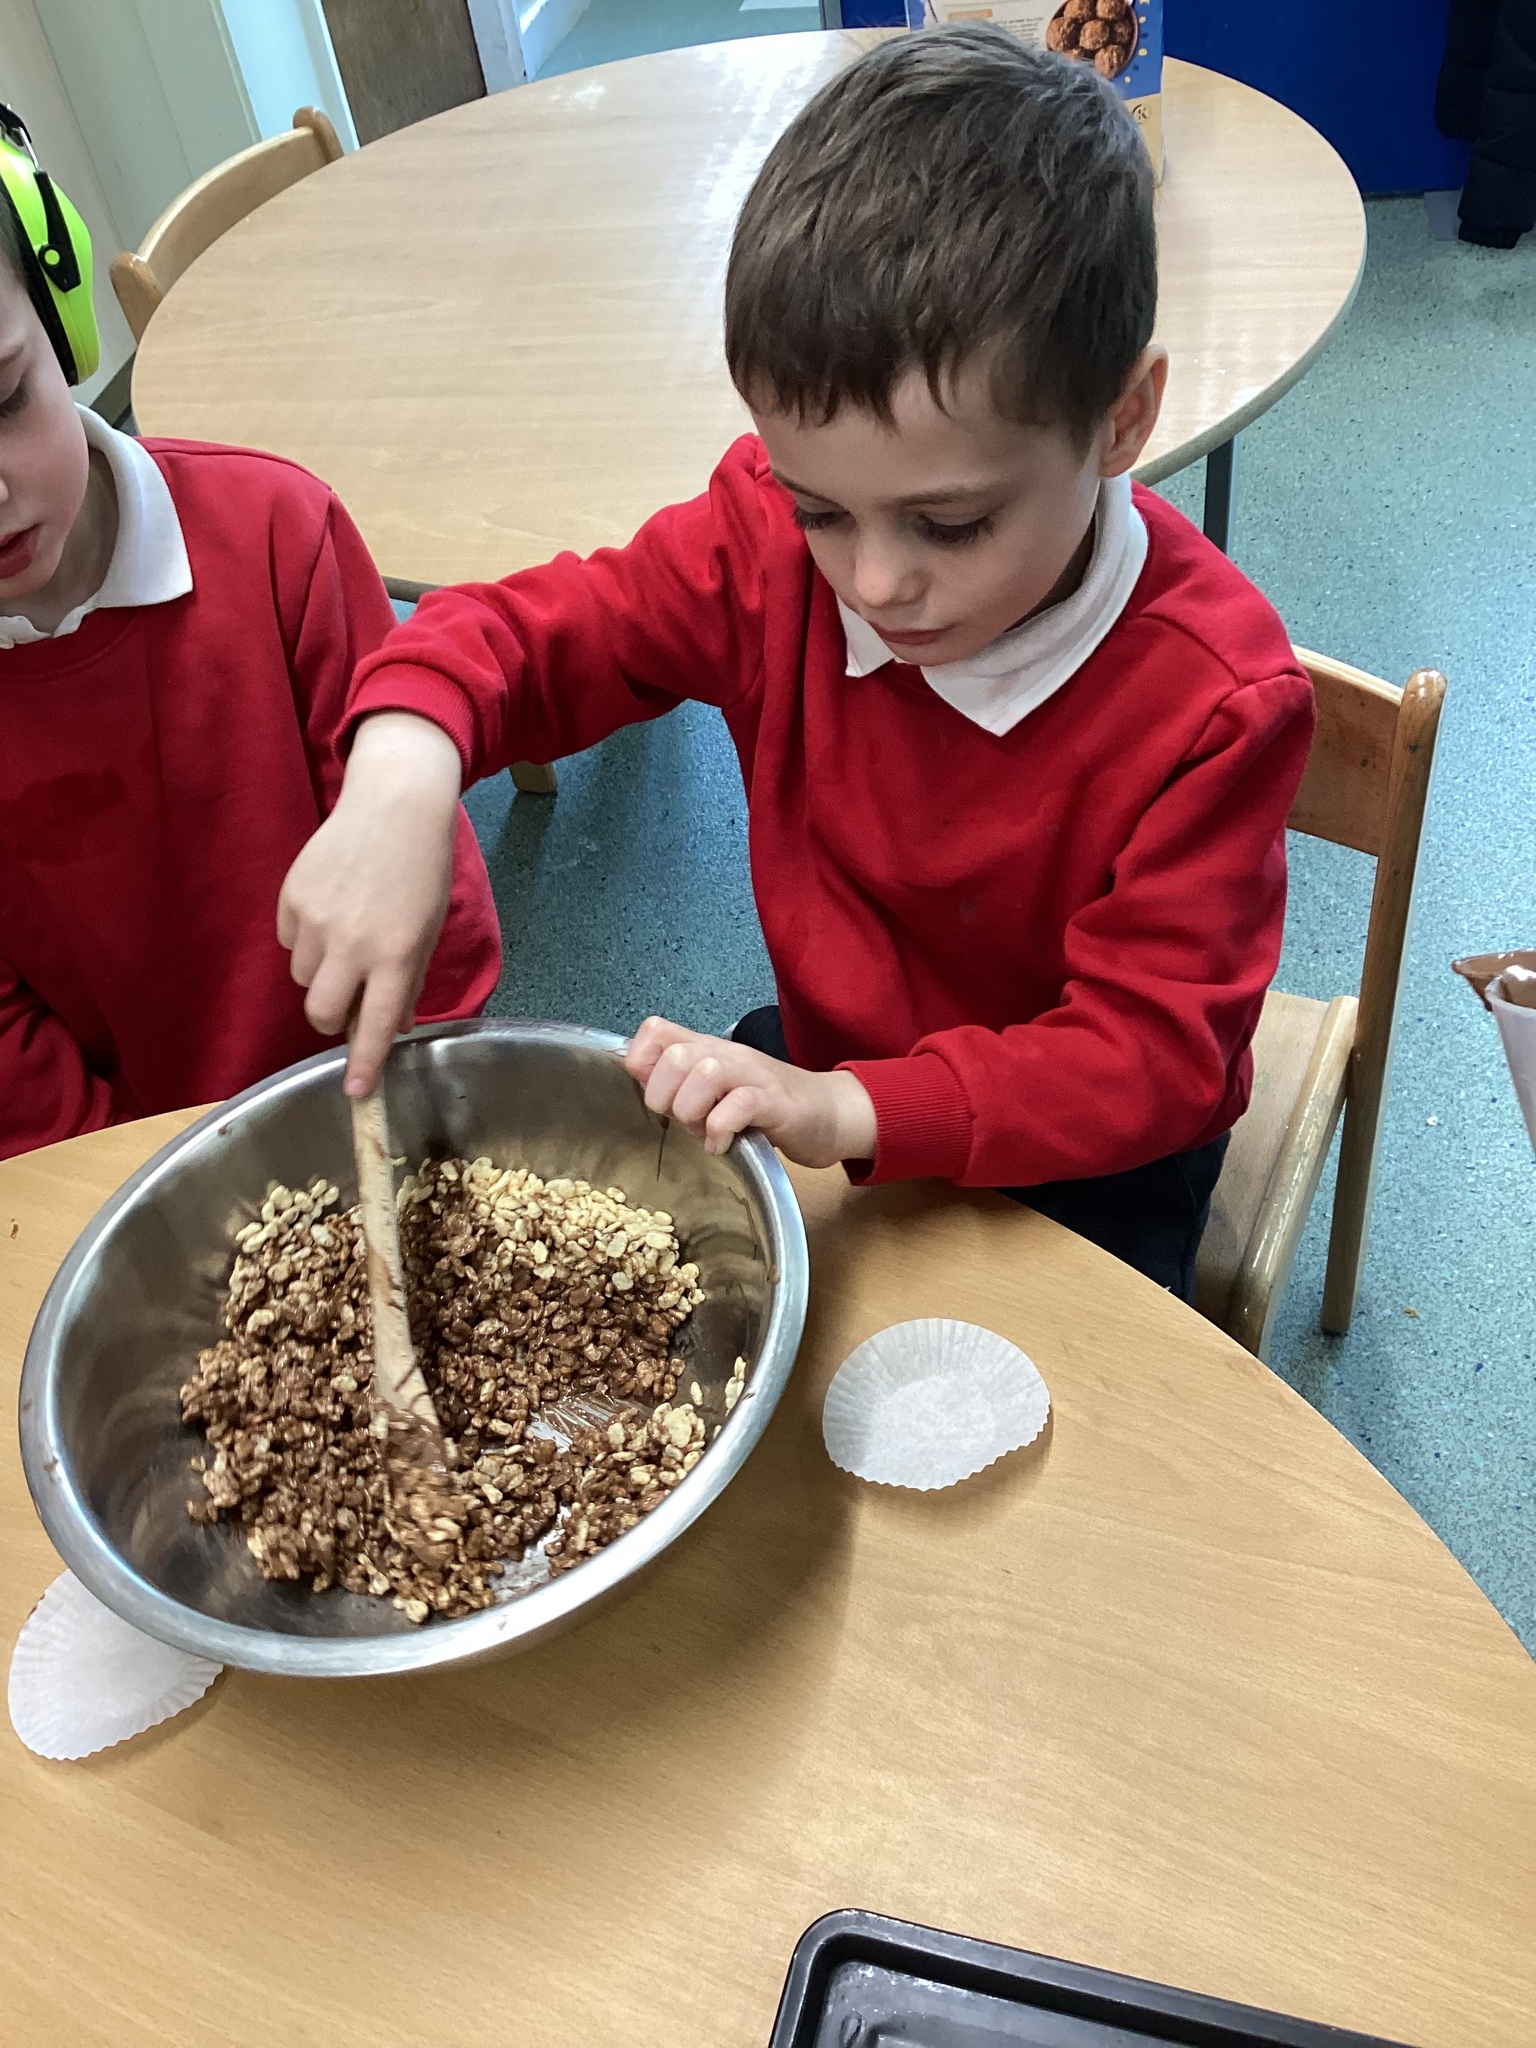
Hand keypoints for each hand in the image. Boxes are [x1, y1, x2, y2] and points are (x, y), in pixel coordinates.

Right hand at [278, 712, 463, 1095]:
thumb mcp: (428, 931)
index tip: (356, 1093)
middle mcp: (351, 943)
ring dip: (321, 973)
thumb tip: (389, 1026)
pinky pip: (289, 941)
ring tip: (346, 937)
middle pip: (319, 1011)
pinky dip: (306, 939)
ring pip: (302, 976)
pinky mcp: (291, 897)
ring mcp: (316, 920)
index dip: (364, 1063)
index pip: (373, 1024)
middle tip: (348, 1000)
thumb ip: (407, 982)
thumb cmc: (421, 871)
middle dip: (330, 1017)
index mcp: (394, 955)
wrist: (394, 805)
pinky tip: (330, 910)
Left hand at [625, 1018, 876, 1168]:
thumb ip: (684, 1085)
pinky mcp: (775, 1102)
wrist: (830, 1112)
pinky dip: (720, 1131)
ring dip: (693, 1113)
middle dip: (665, 1098)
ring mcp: (752, 1075)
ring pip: (703, 1073)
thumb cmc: (769, 1105)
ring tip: (705, 1132)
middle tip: (684, 1120)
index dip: (642, 1063)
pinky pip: (738, 1106)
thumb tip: (646, 1091)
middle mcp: (727, 1055)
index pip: (654, 1031)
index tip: (657, 1094)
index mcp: (707, 1049)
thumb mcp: (719, 1089)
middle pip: (674, 1056)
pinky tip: (722, 1144)